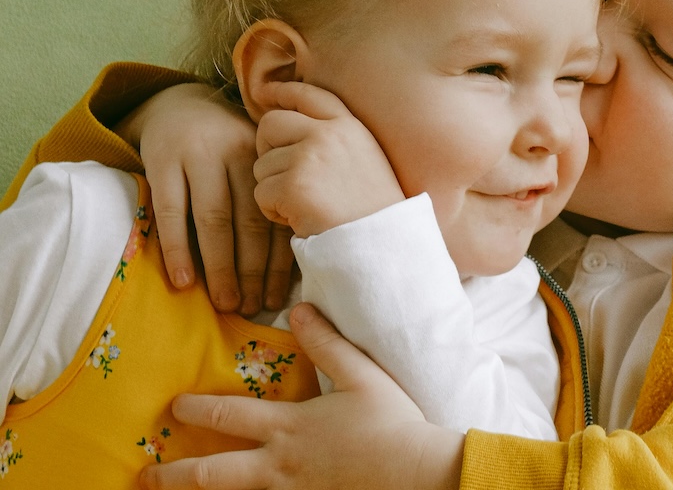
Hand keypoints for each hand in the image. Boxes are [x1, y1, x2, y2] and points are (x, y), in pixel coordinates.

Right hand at [118, 83, 294, 314]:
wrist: (178, 104)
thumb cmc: (227, 146)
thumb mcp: (256, 161)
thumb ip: (271, 198)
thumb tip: (291, 265)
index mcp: (268, 157)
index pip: (277, 216)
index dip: (279, 261)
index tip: (279, 297)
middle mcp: (238, 155)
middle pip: (250, 222)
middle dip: (252, 271)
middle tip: (253, 308)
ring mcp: (198, 156)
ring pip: (214, 220)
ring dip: (220, 267)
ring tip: (225, 303)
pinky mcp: (162, 161)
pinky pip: (170, 212)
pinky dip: (178, 249)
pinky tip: (182, 281)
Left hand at [139, 303, 464, 489]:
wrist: (415, 473)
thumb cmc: (390, 422)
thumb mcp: (361, 373)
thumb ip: (326, 342)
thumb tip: (297, 310)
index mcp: (290, 427)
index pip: (230, 416)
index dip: (197, 408)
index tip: (173, 405)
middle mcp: (279, 465)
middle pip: (213, 473)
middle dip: (175, 473)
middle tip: (146, 475)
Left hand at [252, 82, 405, 237]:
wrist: (382, 242)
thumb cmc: (373, 210)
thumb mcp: (366, 159)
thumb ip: (334, 139)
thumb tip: (290, 129)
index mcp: (350, 126)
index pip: (309, 94)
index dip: (282, 91)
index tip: (263, 93)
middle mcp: (329, 134)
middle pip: (271, 124)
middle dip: (266, 149)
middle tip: (280, 174)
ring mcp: (310, 158)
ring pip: (262, 165)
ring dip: (274, 189)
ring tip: (304, 205)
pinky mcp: (293, 186)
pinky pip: (261, 194)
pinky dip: (273, 211)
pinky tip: (299, 218)